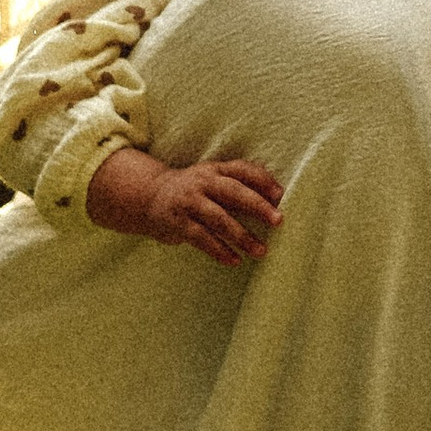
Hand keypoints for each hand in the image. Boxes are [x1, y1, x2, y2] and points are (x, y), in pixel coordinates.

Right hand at [136, 155, 283, 263]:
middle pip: (233, 192)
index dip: (262, 179)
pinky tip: (235, 260)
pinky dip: (219, 250)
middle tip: (278, 220)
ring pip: (219, 219)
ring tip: (261, 250)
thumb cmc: (194, 190)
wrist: (150, 196)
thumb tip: (276, 198)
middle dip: (257, 206)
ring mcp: (189, 202)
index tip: (280, 194)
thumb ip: (240, 185)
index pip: (242, 170)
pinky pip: (202, 238)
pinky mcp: (178, 223)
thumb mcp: (213, 179)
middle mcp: (202, 182)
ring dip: (242, 236)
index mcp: (215, 170)